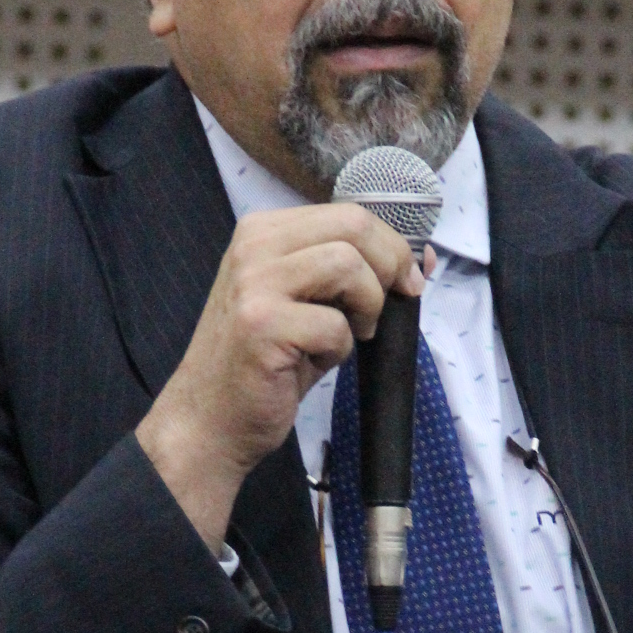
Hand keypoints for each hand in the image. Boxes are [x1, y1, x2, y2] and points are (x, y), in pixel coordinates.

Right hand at [136, 205, 425, 555]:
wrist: (210, 419)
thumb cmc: (265, 363)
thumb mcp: (308, 302)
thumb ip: (352, 272)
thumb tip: (422, 258)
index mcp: (263, 232)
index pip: (347, 214)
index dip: (391, 244)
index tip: (408, 277)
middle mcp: (253, 246)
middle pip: (353, 226)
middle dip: (390, 266)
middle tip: (389, 305)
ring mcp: (254, 283)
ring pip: (347, 266)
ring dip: (366, 306)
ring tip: (349, 333)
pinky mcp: (261, 324)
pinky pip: (334, 324)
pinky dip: (339, 348)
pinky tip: (315, 360)